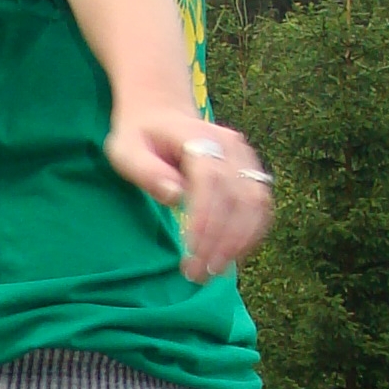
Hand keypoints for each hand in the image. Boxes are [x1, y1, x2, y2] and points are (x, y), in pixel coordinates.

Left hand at [104, 106, 274, 281]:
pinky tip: (231, 257)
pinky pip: (262, 208)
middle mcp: (231, 146)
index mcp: (198, 137)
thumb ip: (146, 172)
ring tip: (213, 271)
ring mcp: (246, 159)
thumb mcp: (126, 150)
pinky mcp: (252, 174)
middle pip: (238, 196)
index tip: (191, 250)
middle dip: (221, 240)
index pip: (212, 179)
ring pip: (256, 204)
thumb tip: (175, 197)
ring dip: (239, 242)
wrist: (163, 116)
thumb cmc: (140, 137)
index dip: (206, 217)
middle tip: (198, 273)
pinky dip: (251, 236)